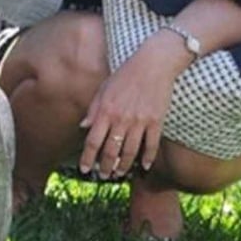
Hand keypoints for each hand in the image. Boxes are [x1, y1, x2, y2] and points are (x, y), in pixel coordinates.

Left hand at [78, 36, 184, 177]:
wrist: (153, 65)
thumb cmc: (125, 75)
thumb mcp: (103, 89)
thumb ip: (93, 110)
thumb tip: (83, 127)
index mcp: (105, 111)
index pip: (93, 141)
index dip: (88, 158)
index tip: (85, 169)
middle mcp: (121, 119)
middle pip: (111, 150)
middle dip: (105, 167)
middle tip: (102, 176)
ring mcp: (140, 121)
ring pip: (130, 151)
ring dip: (124, 166)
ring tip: (119, 174)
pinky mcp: (157, 121)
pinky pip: (152, 145)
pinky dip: (148, 158)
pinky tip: (145, 167)